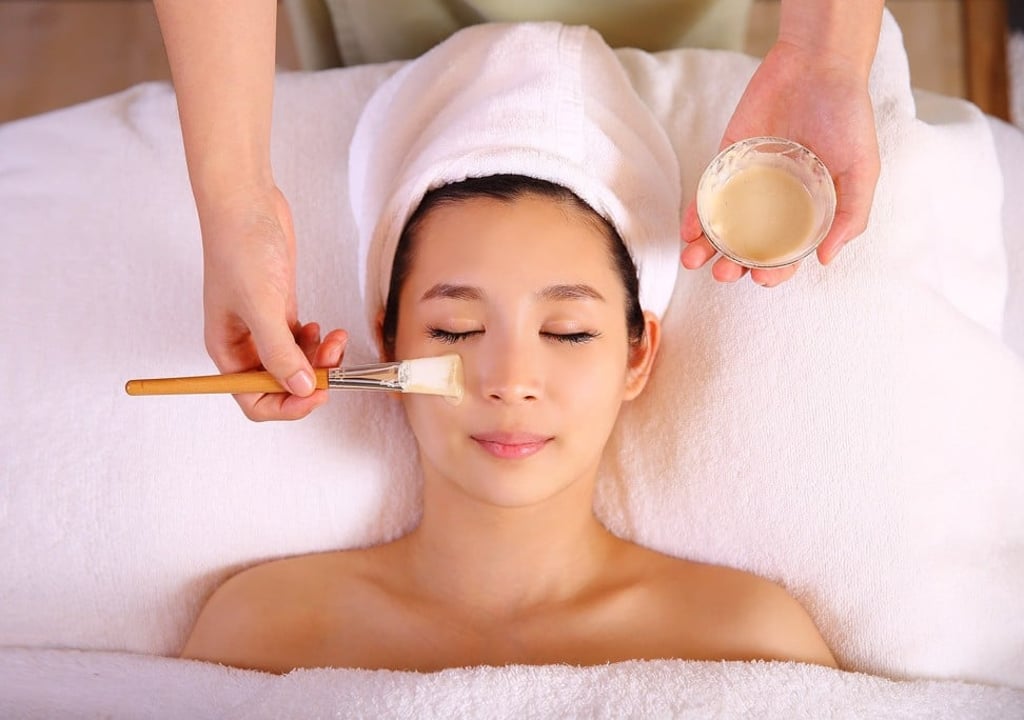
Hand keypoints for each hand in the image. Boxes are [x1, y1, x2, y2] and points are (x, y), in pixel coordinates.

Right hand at [200, 185, 344, 419]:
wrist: (246, 204)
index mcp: (227, 351)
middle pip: (279, 386)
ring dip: (319, 360)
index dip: (287, 406)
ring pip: (296, 364)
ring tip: (334, 339)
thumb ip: (279, 351)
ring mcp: (263, 328)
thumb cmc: (240, 248)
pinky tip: (326, 329)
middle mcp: (244, 345)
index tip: (317, 395)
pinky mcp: (279, 310)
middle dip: (310, 380)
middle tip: (335, 365)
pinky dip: (318, 343)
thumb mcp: (261, 305)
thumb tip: (302, 389)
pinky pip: (302, 343)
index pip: (254, 400)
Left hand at [681, 40, 879, 286]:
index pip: (788, 253)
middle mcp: (776, 203)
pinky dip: (695, 215)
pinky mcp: (725, 161)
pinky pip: (706, 195)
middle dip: (735, 266)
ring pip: (723, 227)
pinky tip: (688, 231)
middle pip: (749, 246)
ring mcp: (748, 183)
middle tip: (726, 274)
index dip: (775, 272)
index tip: (762, 279)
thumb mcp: (862, 168)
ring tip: (695, 261)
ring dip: (706, 249)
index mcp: (808, 210)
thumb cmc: (847, 116)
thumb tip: (825, 259)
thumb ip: (851, 214)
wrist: (817, 65)